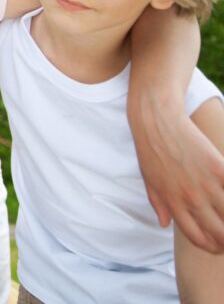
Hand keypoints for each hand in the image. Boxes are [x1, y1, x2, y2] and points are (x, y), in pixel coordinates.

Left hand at [132, 99, 223, 252]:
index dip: (211, 246)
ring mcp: (206, 184)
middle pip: (220, 233)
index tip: (218, 245)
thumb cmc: (150, 149)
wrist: (155, 121)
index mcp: (173, 203)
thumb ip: (159, 204)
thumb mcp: (149, 180)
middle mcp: (191, 198)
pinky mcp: (218, 167)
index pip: (198, 237)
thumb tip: (164, 223)